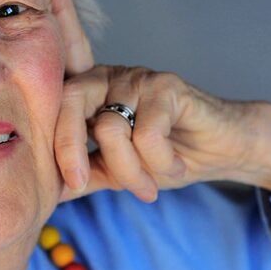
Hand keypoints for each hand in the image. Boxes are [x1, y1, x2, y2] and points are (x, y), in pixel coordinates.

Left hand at [55, 65, 270, 202]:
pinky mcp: (167, 85)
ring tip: (150, 186)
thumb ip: (85, 175)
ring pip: (112, 129)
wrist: (222, 150)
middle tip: (81, 185)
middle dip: (71, 151)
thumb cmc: (168, 156)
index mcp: (89, 92)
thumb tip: (48, 193)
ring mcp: (138, 77)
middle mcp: (108, 76)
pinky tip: (175, 166)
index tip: (65, 184)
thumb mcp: (117, 172)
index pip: (54, 104)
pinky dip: (160, 162)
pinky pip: (147, 134)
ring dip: (130, 171)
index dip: (52, 139)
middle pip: (70, 103)